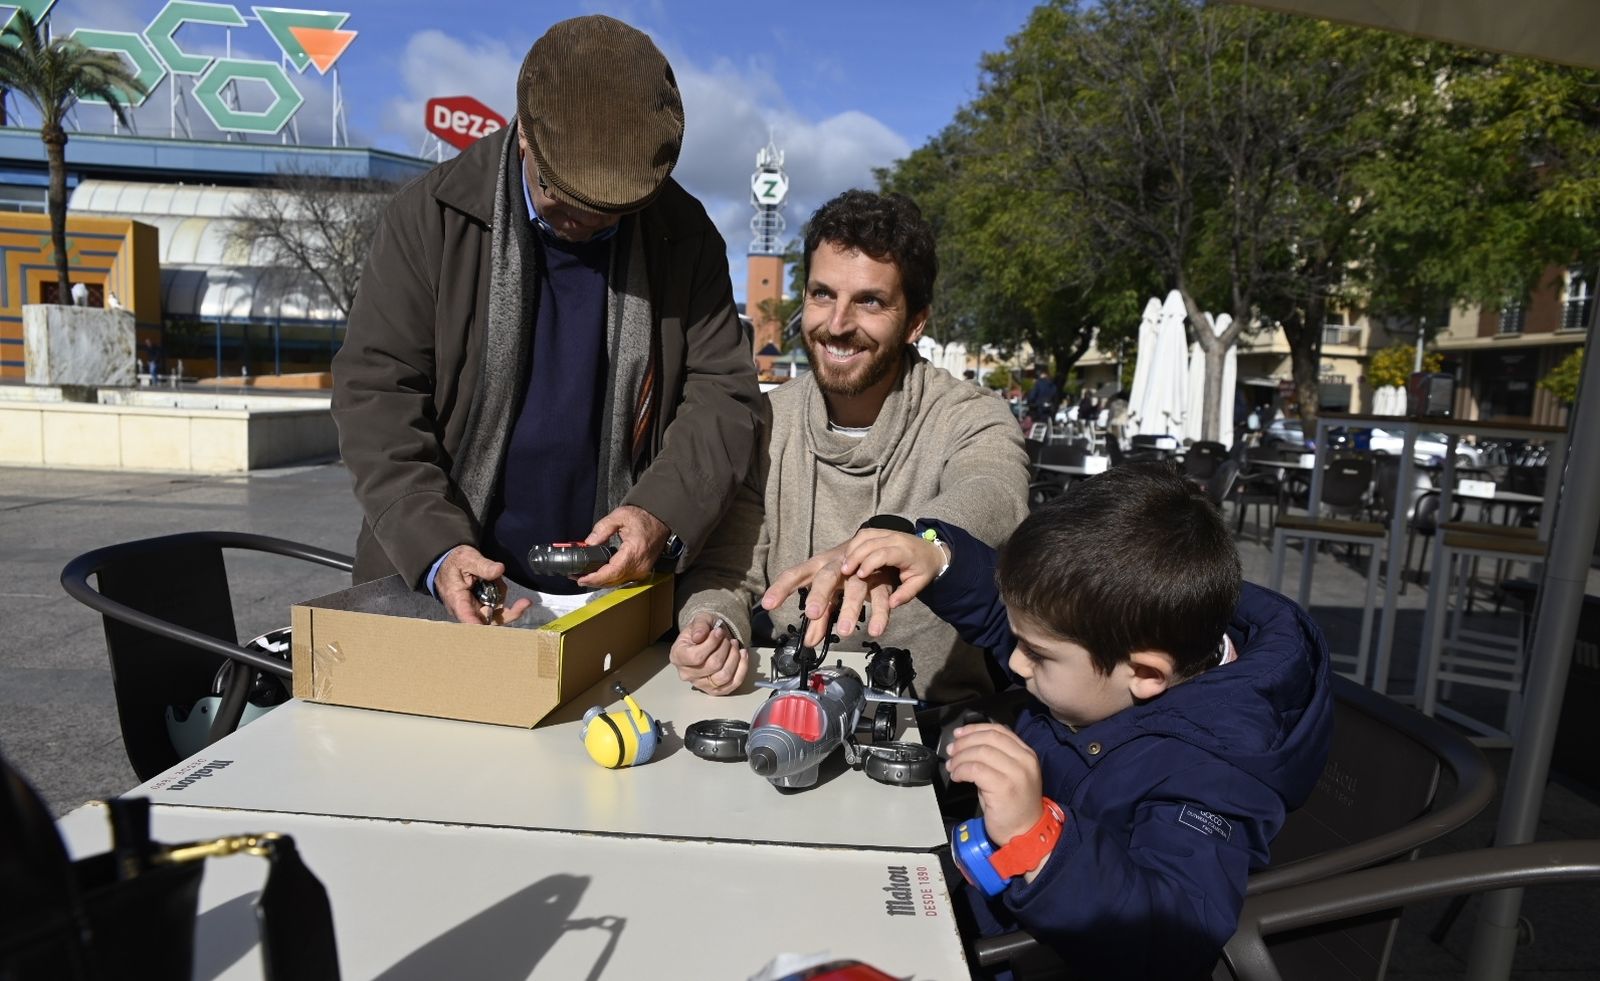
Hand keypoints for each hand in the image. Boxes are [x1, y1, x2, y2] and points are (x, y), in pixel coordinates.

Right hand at [436, 545, 532, 625]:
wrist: (448, 562)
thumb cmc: (455, 562)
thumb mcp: (467, 558)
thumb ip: (482, 565)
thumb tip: (499, 570)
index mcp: (458, 601)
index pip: (469, 619)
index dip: (483, 628)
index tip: (498, 630)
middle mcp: (467, 610)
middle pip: (489, 622)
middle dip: (509, 613)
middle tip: (525, 603)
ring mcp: (475, 609)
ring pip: (496, 614)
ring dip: (502, 596)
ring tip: (496, 577)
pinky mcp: (482, 606)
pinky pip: (496, 607)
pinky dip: (500, 594)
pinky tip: (497, 581)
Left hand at [577, 504, 669, 587]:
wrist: (660, 520)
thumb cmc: (643, 517)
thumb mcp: (620, 516)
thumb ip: (602, 529)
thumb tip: (589, 542)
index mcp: (634, 552)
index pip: (611, 572)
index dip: (595, 578)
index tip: (581, 579)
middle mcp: (639, 565)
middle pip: (612, 581)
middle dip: (593, 581)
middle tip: (576, 576)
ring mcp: (641, 570)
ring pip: (616, 583)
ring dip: (600, 581)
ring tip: (584, 576)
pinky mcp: (641, 571)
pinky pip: (622, 579)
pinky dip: (609, 578)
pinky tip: (598, 574)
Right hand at [670, 611, 749, 694]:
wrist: (709, 638)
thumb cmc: (703, 630)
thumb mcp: (700, 620)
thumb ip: (699, 625)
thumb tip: (699, 636)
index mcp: (678, 656)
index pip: (696, 657)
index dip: (711, 644)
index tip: (719, 631)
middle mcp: (686, 674)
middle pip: (713, 666)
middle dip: (725, 648)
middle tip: (727, 638)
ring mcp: (701, 684)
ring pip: (724, 676)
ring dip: (734, 658)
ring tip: (735, 645)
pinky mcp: (715, 690)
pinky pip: (733, 683)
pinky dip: (742, 668)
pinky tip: (742, 654)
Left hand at [762, 530, 928, 647]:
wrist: (879, 548)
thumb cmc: (846, 572)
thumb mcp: (830, 592)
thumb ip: (820, 618)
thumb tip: (809, 643)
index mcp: (818, 567)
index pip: (795, 575)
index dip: (781, 588)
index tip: (767, 604)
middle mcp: (838, 566)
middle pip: (826, 577)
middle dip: (819, 594)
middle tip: (812, 614)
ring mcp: (861, 571)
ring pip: (855, 587)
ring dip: (850, 608)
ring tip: (844, 631)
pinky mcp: (882, 580)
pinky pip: (881, 597)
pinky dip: (879, 614)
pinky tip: (875, 630)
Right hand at [841, 530, 946, 610]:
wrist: (932, 551)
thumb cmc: (924, 569)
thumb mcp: (919, 584)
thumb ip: (905, 594)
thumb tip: (891, 605)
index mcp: (905, 552)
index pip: (884, 554)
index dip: (869, 563)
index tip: (859, 576)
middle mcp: (896, 538)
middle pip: (870, 543)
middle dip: (855, 556)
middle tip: (844, 571)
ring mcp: (888, 532)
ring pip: (865, 535)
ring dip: (852, 549)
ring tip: (844, 564)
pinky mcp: (882, 531)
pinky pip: (865, 533)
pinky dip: (854, 543)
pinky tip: (848, 555)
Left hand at [945, 723, 1043, 845]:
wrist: (1025, 833)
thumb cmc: (1014, 807)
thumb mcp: (1009, 775)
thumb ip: (995, 758)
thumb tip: (967, 746)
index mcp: (1027, 754)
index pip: (999, 731)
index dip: (975, 729)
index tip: (959, 734)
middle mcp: (1024, 761)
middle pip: (988, 738)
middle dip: (965, 742)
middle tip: (952, 750)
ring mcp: (1016, 773)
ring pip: (981, 752)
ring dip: (960, 757)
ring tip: (952, 766)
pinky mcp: (1004, 787)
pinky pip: (976, 770)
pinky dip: (962, 770)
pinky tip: (957, 776)